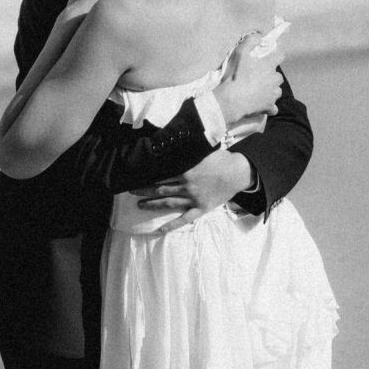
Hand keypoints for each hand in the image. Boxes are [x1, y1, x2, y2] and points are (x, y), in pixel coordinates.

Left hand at [132, 150, 253, 232]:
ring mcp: (193, 199)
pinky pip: (184, 219)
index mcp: (185, 170)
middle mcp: (187, 185)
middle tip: (131, 191)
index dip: (148, 176)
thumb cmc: (220, 159)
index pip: (161, 174)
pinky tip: (160, 230)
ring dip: (153, 204)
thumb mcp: (202, 149)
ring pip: (168, 203)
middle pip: (161, 188)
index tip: (136, 176)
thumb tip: (173, 138)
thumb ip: (187, 148)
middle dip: (144, 190)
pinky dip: (171, 225)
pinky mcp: (200, 209)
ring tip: (140, 205)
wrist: (237, 173)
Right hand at [212, 32, 284, 126]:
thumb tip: (260, 34)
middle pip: (278, 76)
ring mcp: (272, 94)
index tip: (272, 55)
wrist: (231, 100)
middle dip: (272, 75)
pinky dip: (270, 106)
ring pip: (277, 91)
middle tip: (260, 76)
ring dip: (272, 90)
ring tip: (261, 90)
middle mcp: (273, 80)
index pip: (280, 55)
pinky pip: (273, 108)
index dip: (277, 54)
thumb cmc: (235, 76)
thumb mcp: (240, 53)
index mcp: (268, 65)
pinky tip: (263, 105)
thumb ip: (250, 41)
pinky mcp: (268, 107)